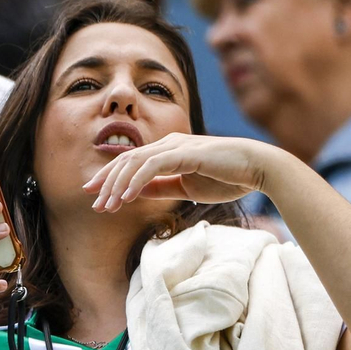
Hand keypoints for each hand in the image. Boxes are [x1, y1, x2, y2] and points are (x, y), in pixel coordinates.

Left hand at [83, 133, 278, 211]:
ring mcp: (176, 146)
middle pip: (126, 160)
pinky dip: (137, 181)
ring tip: (108, 205)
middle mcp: (168, 143)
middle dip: (106, 181)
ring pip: (135, 162)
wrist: (258, 169)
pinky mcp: (186, 152)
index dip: (109, 178)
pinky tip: (127, 197)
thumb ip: (161, 187)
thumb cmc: (227, 177)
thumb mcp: (186, 186)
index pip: (130, 162)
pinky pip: (153, 166)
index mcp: (168, 150)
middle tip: (92, 201)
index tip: (94, 195)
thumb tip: (135, 194)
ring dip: (118, 185)